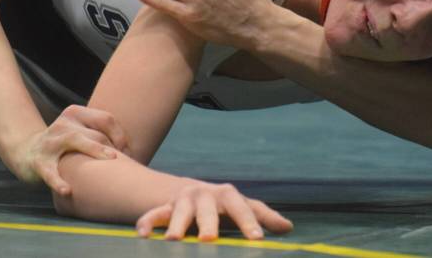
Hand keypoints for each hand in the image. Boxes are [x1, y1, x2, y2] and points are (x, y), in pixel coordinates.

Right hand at [12, 105, 129, 195]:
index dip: (121, 136)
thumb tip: (132, 151)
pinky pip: (49, 171)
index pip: (105, 119)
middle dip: (113, 147)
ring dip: (95, 149)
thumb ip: (99, 136)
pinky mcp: (38, 161)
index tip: (129, 153)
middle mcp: (63, 124)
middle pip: (94, 131)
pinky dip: (58, 181)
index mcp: (75, 114)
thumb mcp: (79, 133)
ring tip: (111, 159)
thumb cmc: (63, 146)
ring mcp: (50, 141)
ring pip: (75, 141)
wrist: (26, 152)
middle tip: (126, 162)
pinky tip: (67, 190)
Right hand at [136, 180, 293, 240]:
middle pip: (207, 209)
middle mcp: (204, 195)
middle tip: (210, 238)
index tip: (257, 239)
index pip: (241, 207)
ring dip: (176, 226)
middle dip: (209, 223)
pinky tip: (143, 236)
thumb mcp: (243, 206)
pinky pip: (153, 215)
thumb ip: (263, 216)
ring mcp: (183, 201)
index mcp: (227, 195)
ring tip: (172, 241)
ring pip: (179, 213)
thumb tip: (288, 228)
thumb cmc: (223, 205)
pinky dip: (147, 223)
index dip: (250, 222)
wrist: (191, 191)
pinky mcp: (164, 208)